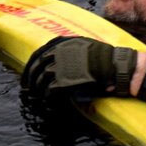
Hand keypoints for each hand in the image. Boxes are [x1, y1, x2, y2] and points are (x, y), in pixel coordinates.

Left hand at [21, 36, 136, 102]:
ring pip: (41, 80)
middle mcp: (59, 53)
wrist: (117, 67)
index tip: (28, 73)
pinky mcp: (65, 82)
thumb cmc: (106, 59)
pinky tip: (48, 103)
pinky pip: (50, 91)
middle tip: (27, 88)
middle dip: (30, 78)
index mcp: (64, 43)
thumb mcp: (86, 46)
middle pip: (36, 66)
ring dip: (37, 90)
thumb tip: (59, 60)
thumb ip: (71, 51)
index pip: (39, 52)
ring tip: (37, 97)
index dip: (31, 65)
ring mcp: (61, 67)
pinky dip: (47, 98)